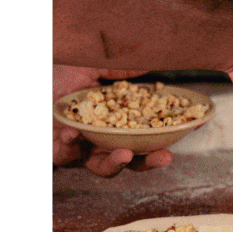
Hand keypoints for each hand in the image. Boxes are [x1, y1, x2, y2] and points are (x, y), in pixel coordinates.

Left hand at [51, 65, 174, 174]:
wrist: (39, 72)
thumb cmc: (63, 71)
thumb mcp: (97, 64)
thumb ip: (123, 69)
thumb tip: (155, 65)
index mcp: (119, 124)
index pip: (151, 135)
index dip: (172, 133)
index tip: (193, 126)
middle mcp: (102, 140)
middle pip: (132, 160)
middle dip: (149, 161)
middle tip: (164, 156)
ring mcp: (79, 148)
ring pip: (101, 167)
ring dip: (114, 163)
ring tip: (122, 152)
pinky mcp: (56, 149)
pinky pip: (64, 155)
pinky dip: (70, 146)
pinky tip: (73, 132)